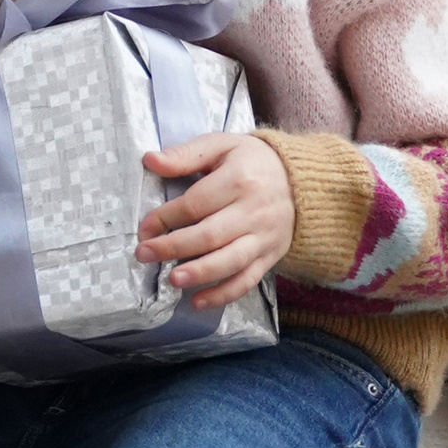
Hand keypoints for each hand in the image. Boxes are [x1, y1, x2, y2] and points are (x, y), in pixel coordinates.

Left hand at [139, 131, 295, 310]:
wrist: (304, 182)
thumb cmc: (253, 161)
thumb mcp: (221, 145)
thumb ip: (185, 154)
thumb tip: (150, 161)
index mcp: (238, 179)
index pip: (196, 204)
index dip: (166, 217)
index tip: (144, 228)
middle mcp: (253, 212)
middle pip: (209, 235)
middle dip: (173, 247)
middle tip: (143, 254)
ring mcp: (263, 237)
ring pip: (229, 262)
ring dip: (199, 273)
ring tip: (172, 280)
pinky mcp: (270, 257)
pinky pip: (248, 280)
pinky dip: (224, 294)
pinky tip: (198, 301)